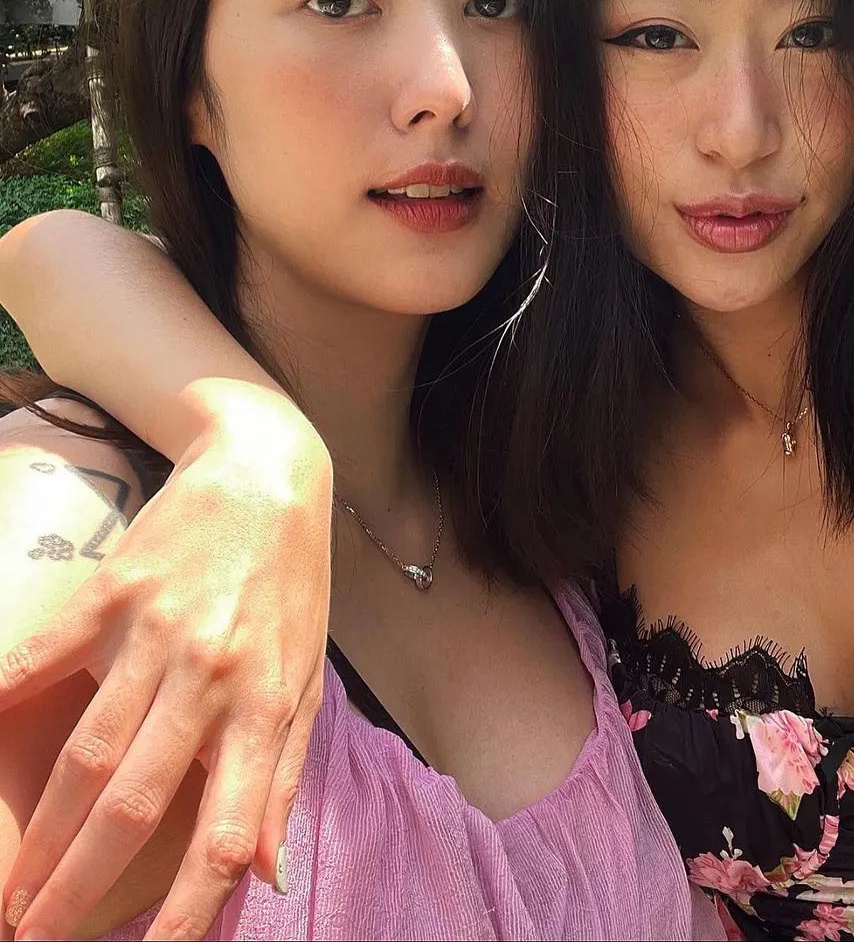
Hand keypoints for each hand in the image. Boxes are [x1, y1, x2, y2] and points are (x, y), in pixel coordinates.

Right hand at [0, 383, 332, 940]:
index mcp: (262, 705)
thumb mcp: (307, 677)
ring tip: (11, 894)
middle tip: (35, 940)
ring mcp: (152, 634)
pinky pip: (39, 660)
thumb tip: (267, 874)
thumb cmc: (292, 584)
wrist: (266, 474)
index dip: (185, 913)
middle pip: (131, 805)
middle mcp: (207, 677)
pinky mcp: (108, 592)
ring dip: (42, 836)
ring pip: (85, 755)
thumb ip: (284, 775)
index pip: (224, 834)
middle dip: (77, 890)